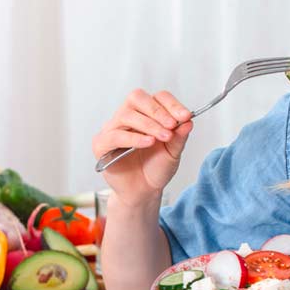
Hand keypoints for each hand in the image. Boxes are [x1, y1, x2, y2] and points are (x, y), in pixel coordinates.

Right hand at [92, 89, 192, 205]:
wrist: (143, 191)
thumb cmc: (156, 168)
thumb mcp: (173, 152)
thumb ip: (179, 136)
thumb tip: (188, 120)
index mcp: (146, 113)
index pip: (157, 97)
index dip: (172, 104)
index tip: (185, 116)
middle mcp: (127, 117)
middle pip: (137, 98)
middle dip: (157, 111)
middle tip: (172, 125)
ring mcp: (112, 129)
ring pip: (126, 115)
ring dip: (148, 125)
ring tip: (162, 137)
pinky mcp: (101, 144)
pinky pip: (115, 135)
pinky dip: (133, 138)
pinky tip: (148, 143)